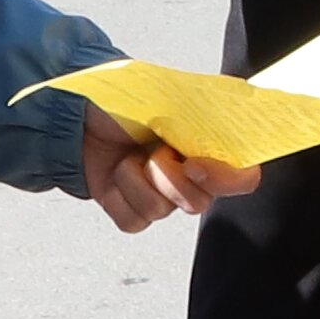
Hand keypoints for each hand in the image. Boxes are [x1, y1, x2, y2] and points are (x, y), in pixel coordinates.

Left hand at [79, 107, 257, 234]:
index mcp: (207, 147)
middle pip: (199, 202)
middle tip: (156, 151)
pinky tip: (116, 173)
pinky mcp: (130, 209)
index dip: (226, 179)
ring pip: (162, 210)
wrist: (76, 112)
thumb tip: (235, 123)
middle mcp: (188, 174)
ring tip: (130, 156)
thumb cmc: (123, 100)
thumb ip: (207, 115)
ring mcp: (159, 194)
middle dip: (170, 177)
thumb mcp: (171, 97)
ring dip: (139, 179)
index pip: (243, 177)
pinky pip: (134, 221)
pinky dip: (120, 195)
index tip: (195, 164)